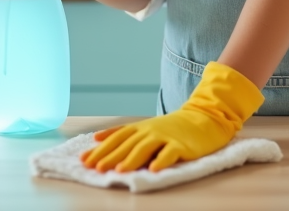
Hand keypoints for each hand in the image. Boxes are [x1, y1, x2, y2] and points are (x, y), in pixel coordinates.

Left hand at [80, 61, 263, 172]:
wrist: (204, 118)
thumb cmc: (172, 127)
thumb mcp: (145, 126)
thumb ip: (123, 133)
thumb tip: (96, 138)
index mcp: (140, 128)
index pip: (116, 138)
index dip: (100, 149)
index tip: (84, 160)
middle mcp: (150, 131)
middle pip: (126, 144)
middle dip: (109, 157)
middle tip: (95, 168)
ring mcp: (166, 137)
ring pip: (145, 148)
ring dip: (131, 159)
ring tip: (119, 170)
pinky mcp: (181, 145)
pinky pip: (170, 153)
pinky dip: (161, 161)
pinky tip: (153, 170)